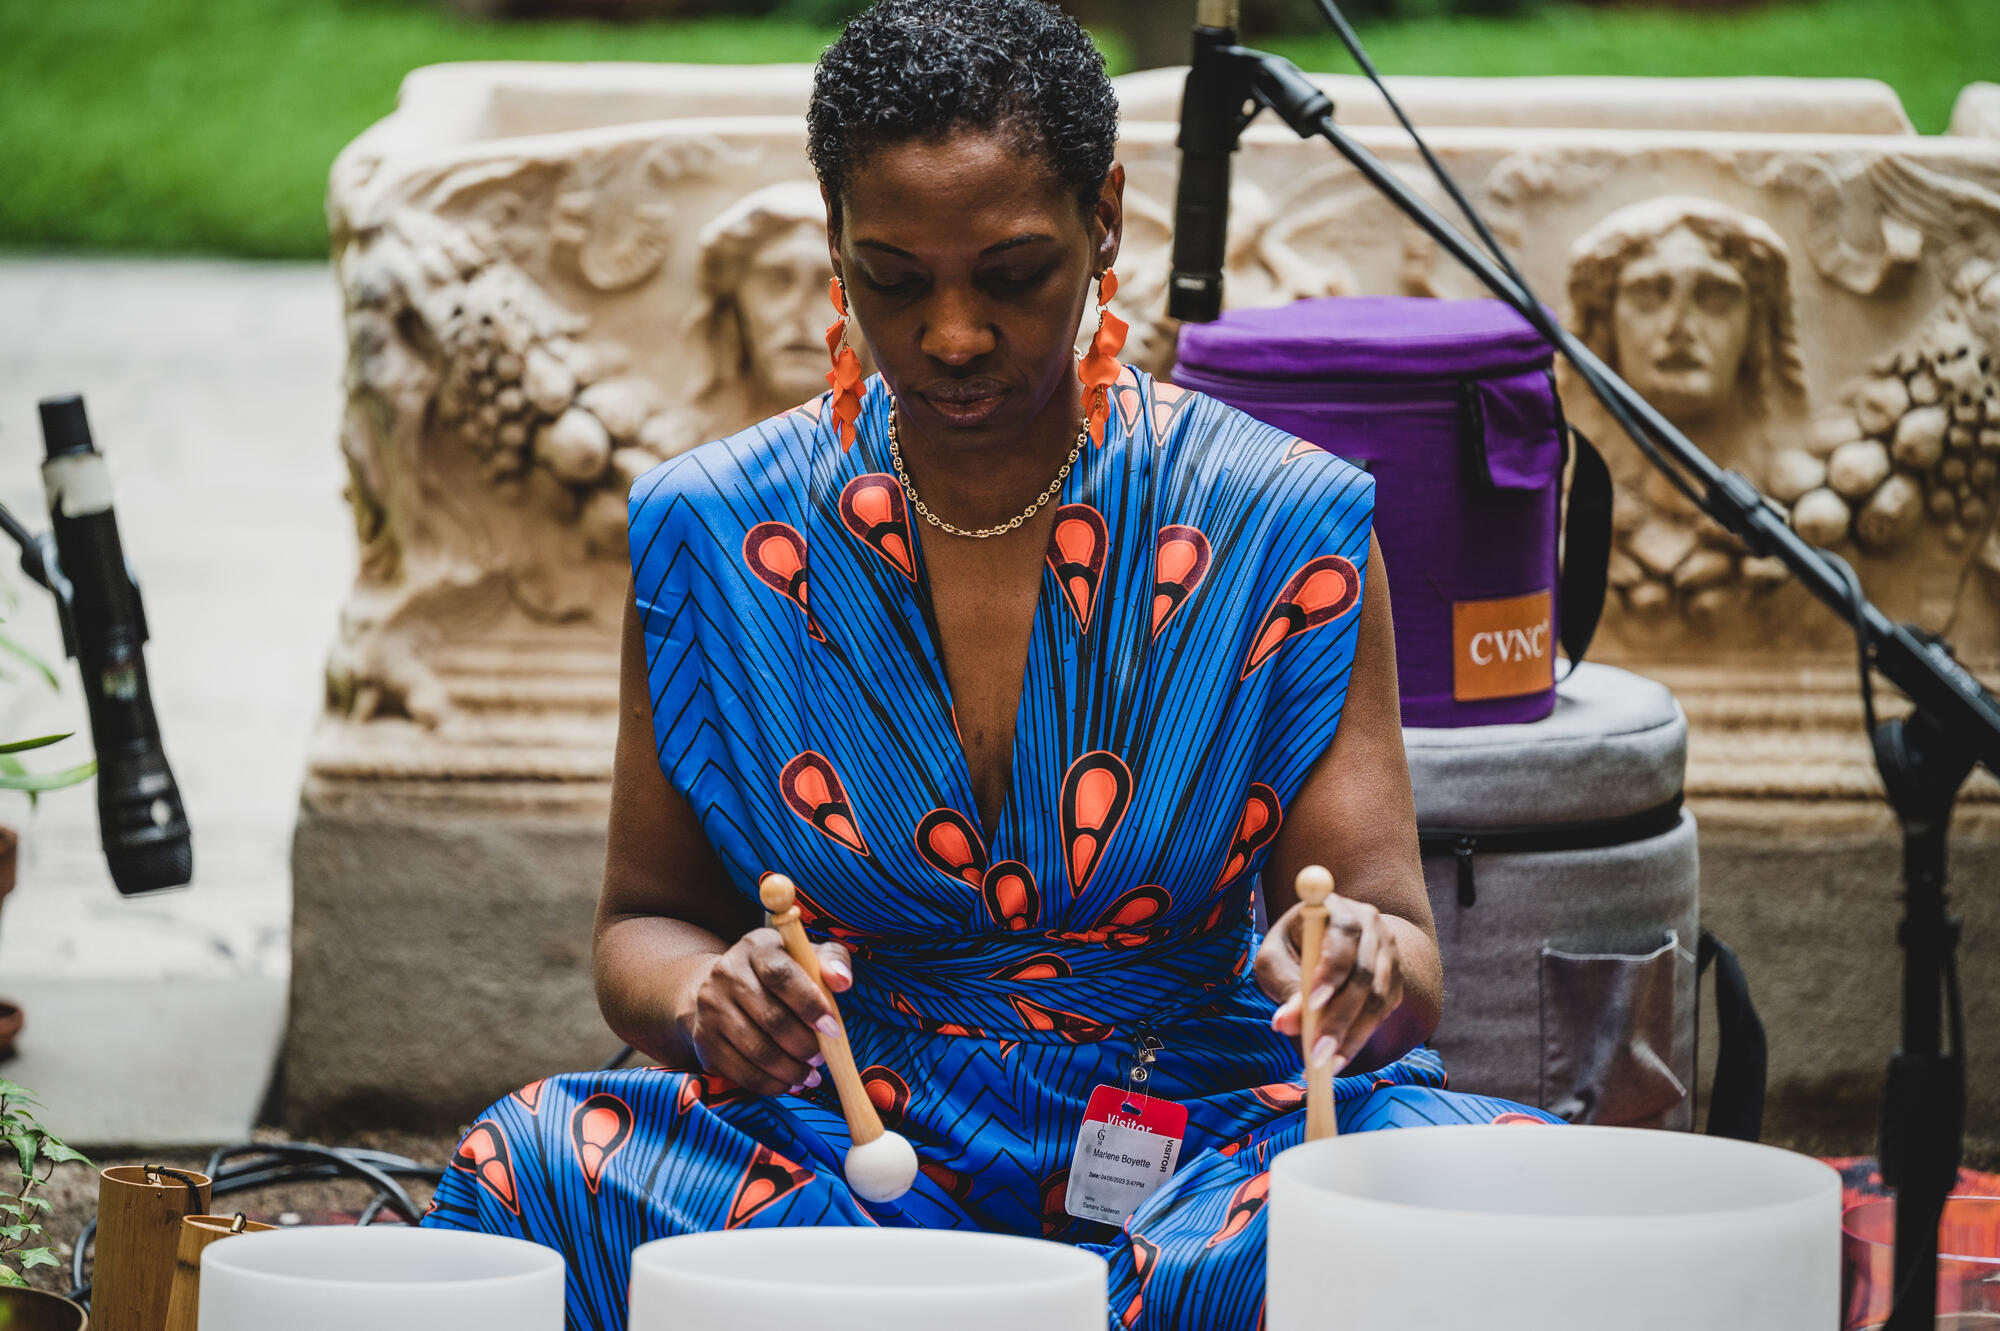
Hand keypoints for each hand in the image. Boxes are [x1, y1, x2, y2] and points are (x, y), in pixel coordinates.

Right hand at [678, 930, 853, 1095]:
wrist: (723, 990)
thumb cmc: (779, 974)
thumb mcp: (806, 957)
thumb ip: (832, 961)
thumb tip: (842, 980)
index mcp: (756, 947)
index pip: (780, 974)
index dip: (809, 1003)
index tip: (832, 1028)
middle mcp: (727, 973)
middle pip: (771, 1017)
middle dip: (804, 1045)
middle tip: (821, 1057)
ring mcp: (711, 1008)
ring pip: (757, 1050)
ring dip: (791, 1069)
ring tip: (810, 1074)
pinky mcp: (704, 1040)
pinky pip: (741, 1072)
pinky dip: (771, 1084)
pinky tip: (789, 1082)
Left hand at [1256, 894, 1403, 1073]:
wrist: (1329, 945)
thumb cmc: (1293, 949)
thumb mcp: (1275, 960)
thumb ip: (1283, 986)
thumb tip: (1285, 1025)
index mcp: (1337, 909)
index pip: (1343, 935)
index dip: (1331, 969)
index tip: (1311, 1004)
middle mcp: (1372, 927)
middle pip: (1363, 973)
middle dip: (1339, 1017)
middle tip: (1316, 1053)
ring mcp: (1389, 954)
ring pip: (1377, 999)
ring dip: (1352, 1036)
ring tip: (1325, 1065)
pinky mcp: (1396, 981)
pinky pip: (1383, 1013)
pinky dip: (1360, 1038)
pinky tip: (1338, 1058)